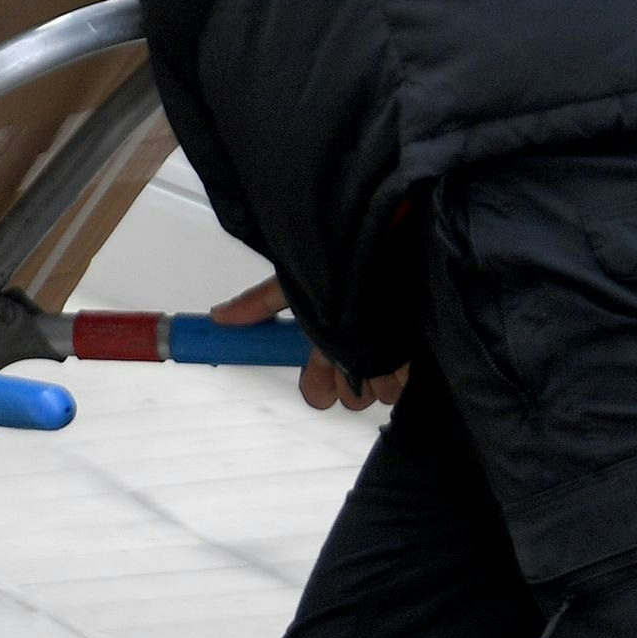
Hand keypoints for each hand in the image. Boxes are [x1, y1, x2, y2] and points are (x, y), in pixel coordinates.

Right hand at [212, 277, 410, 412]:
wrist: (399, 245)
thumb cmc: (349, 262)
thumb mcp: (297, 283)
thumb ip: (260, 302)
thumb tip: (218, 315)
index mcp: (329, 333)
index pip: (317, 377)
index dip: (318, 386)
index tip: (320, 391)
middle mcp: (358, 345)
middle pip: (348, 391)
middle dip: (349, 387)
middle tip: (353, 372)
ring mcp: (390, 352)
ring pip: (376, 390)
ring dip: (377, 382)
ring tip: (383, 360)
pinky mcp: (418, 355)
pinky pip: (405, 384)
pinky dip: (402, 378)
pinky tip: (402, 361)